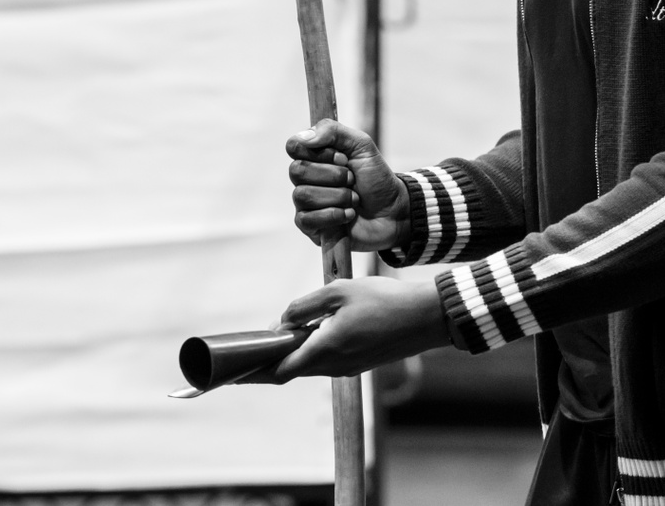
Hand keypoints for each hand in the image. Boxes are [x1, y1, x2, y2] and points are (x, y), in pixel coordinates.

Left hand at [269, 276, 450, 379]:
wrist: (427, 317)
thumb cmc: (383, 300)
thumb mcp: (338, 292)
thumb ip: (304, 307)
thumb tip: (282, 323)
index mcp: (326, 349)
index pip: (281, 371)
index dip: (256, 370)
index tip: (237, 367)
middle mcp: (335, 366)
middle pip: (292, 370)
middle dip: (270, 362)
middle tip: (251, 350)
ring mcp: (349, 368)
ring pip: (310, 365)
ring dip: (292, 354)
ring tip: (277, 337)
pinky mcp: (359, 364)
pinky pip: (327, 362)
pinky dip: (311, 352)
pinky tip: (308, 335)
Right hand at [286, 119, 408, 252]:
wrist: (393, 211)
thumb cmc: (376, 178)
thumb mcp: (362, 145)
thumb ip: (333, 131)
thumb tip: (304, 138)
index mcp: (315, 156)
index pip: (294, 147)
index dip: (320, 153)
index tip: (344, 158)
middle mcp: (306, 178)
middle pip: (297, 170)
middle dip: (333, 176)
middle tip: (352, 180)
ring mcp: (306, 203)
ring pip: (303, 195)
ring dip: (338, 196)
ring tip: (354, 199)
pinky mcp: (311, 227)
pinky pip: (306, 220)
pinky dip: (333, 215)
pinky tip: (348, 214)